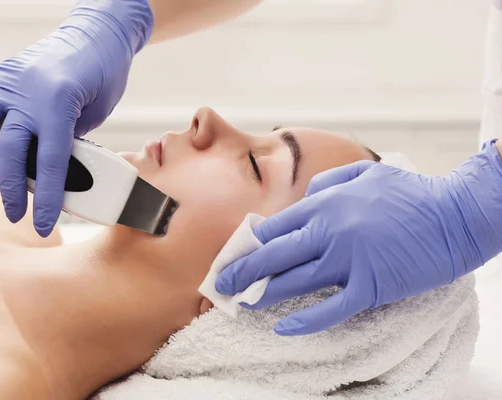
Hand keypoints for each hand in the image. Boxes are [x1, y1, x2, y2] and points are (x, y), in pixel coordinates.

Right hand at [0, 0, 152, 236]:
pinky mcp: (2, 71)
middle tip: (14, 213)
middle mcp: (29, 94)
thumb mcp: (96, 114)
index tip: (43, 224)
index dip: (47, 199)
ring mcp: (11, 81)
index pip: (50, 164)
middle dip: (12, 188)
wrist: (98, 34)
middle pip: (11, 151)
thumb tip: (49, 169)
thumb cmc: (104, 74)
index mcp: (59, 106)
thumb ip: (70, 140)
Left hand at [216, 141, 501, 334]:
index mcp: (326, 203)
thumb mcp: (365, 173)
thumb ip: (328, 182)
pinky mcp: (370, 286)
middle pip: (274, 255)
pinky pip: (330, 307)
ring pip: (294, 281)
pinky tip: (284, 327)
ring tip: (243, 304)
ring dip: (264, 294)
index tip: (233, 256)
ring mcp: (348, 260)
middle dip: (243, 271)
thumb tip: (302, 199)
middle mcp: (330, 231)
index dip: (250, 245)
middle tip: (222, 285)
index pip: (275, 227)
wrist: (456, 214)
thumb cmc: (410, 193)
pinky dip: (305, 320)